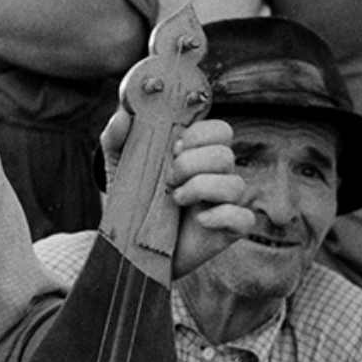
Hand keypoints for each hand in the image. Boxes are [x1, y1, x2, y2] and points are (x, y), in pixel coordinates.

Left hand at [101, 112, 253, 236]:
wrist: (133, 247)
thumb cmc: (133, 202)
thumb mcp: (119, 167)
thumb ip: (116, 138)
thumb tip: (123, 114)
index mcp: (199, 154)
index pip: (220, 130)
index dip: (200, 134)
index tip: (173, 147)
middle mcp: (217, 175)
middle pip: (225, 154)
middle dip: (192, 164)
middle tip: (168, 179)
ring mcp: (225, 203)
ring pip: (236, 184)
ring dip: (201, 188)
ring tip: (175, 200)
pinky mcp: (229, 230)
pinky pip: (244, 218)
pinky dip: (221, 216)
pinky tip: (199, 220)